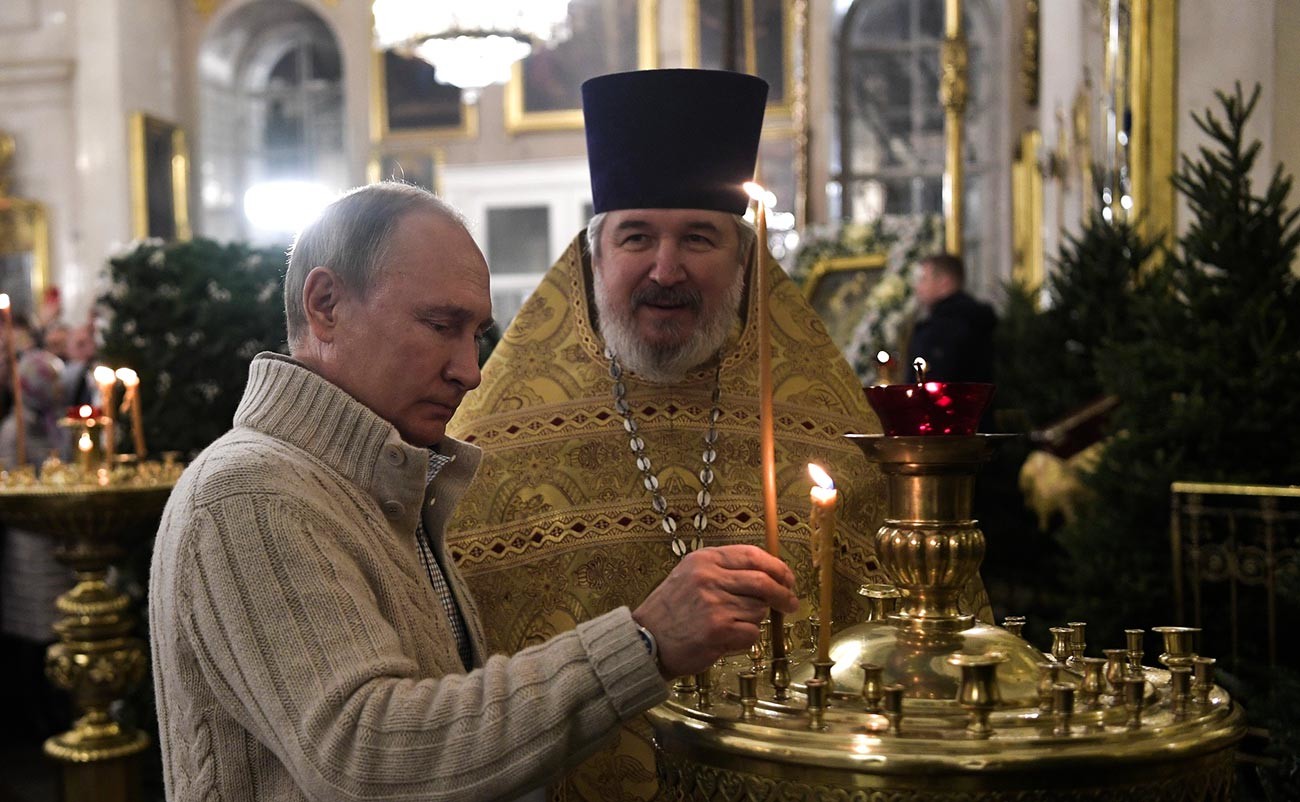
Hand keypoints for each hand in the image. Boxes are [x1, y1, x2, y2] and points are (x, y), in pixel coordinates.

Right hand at [631, 545, 798, 677]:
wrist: (646, 640)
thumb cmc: (670, 611)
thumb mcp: (689, 575)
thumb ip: (723, 570)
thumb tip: (767, 574)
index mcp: (704, 560)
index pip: (752, 555)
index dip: (777, 567)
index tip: (787, 579)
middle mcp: (710, 578)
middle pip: (764, 581)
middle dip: (783, 594)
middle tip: (790, 603)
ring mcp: (715, 604)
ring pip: (759, 610)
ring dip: (754, 620)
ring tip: (733, 625)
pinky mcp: (719, 630)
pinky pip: (752, 633)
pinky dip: (746, 639)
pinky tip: (728, 639)